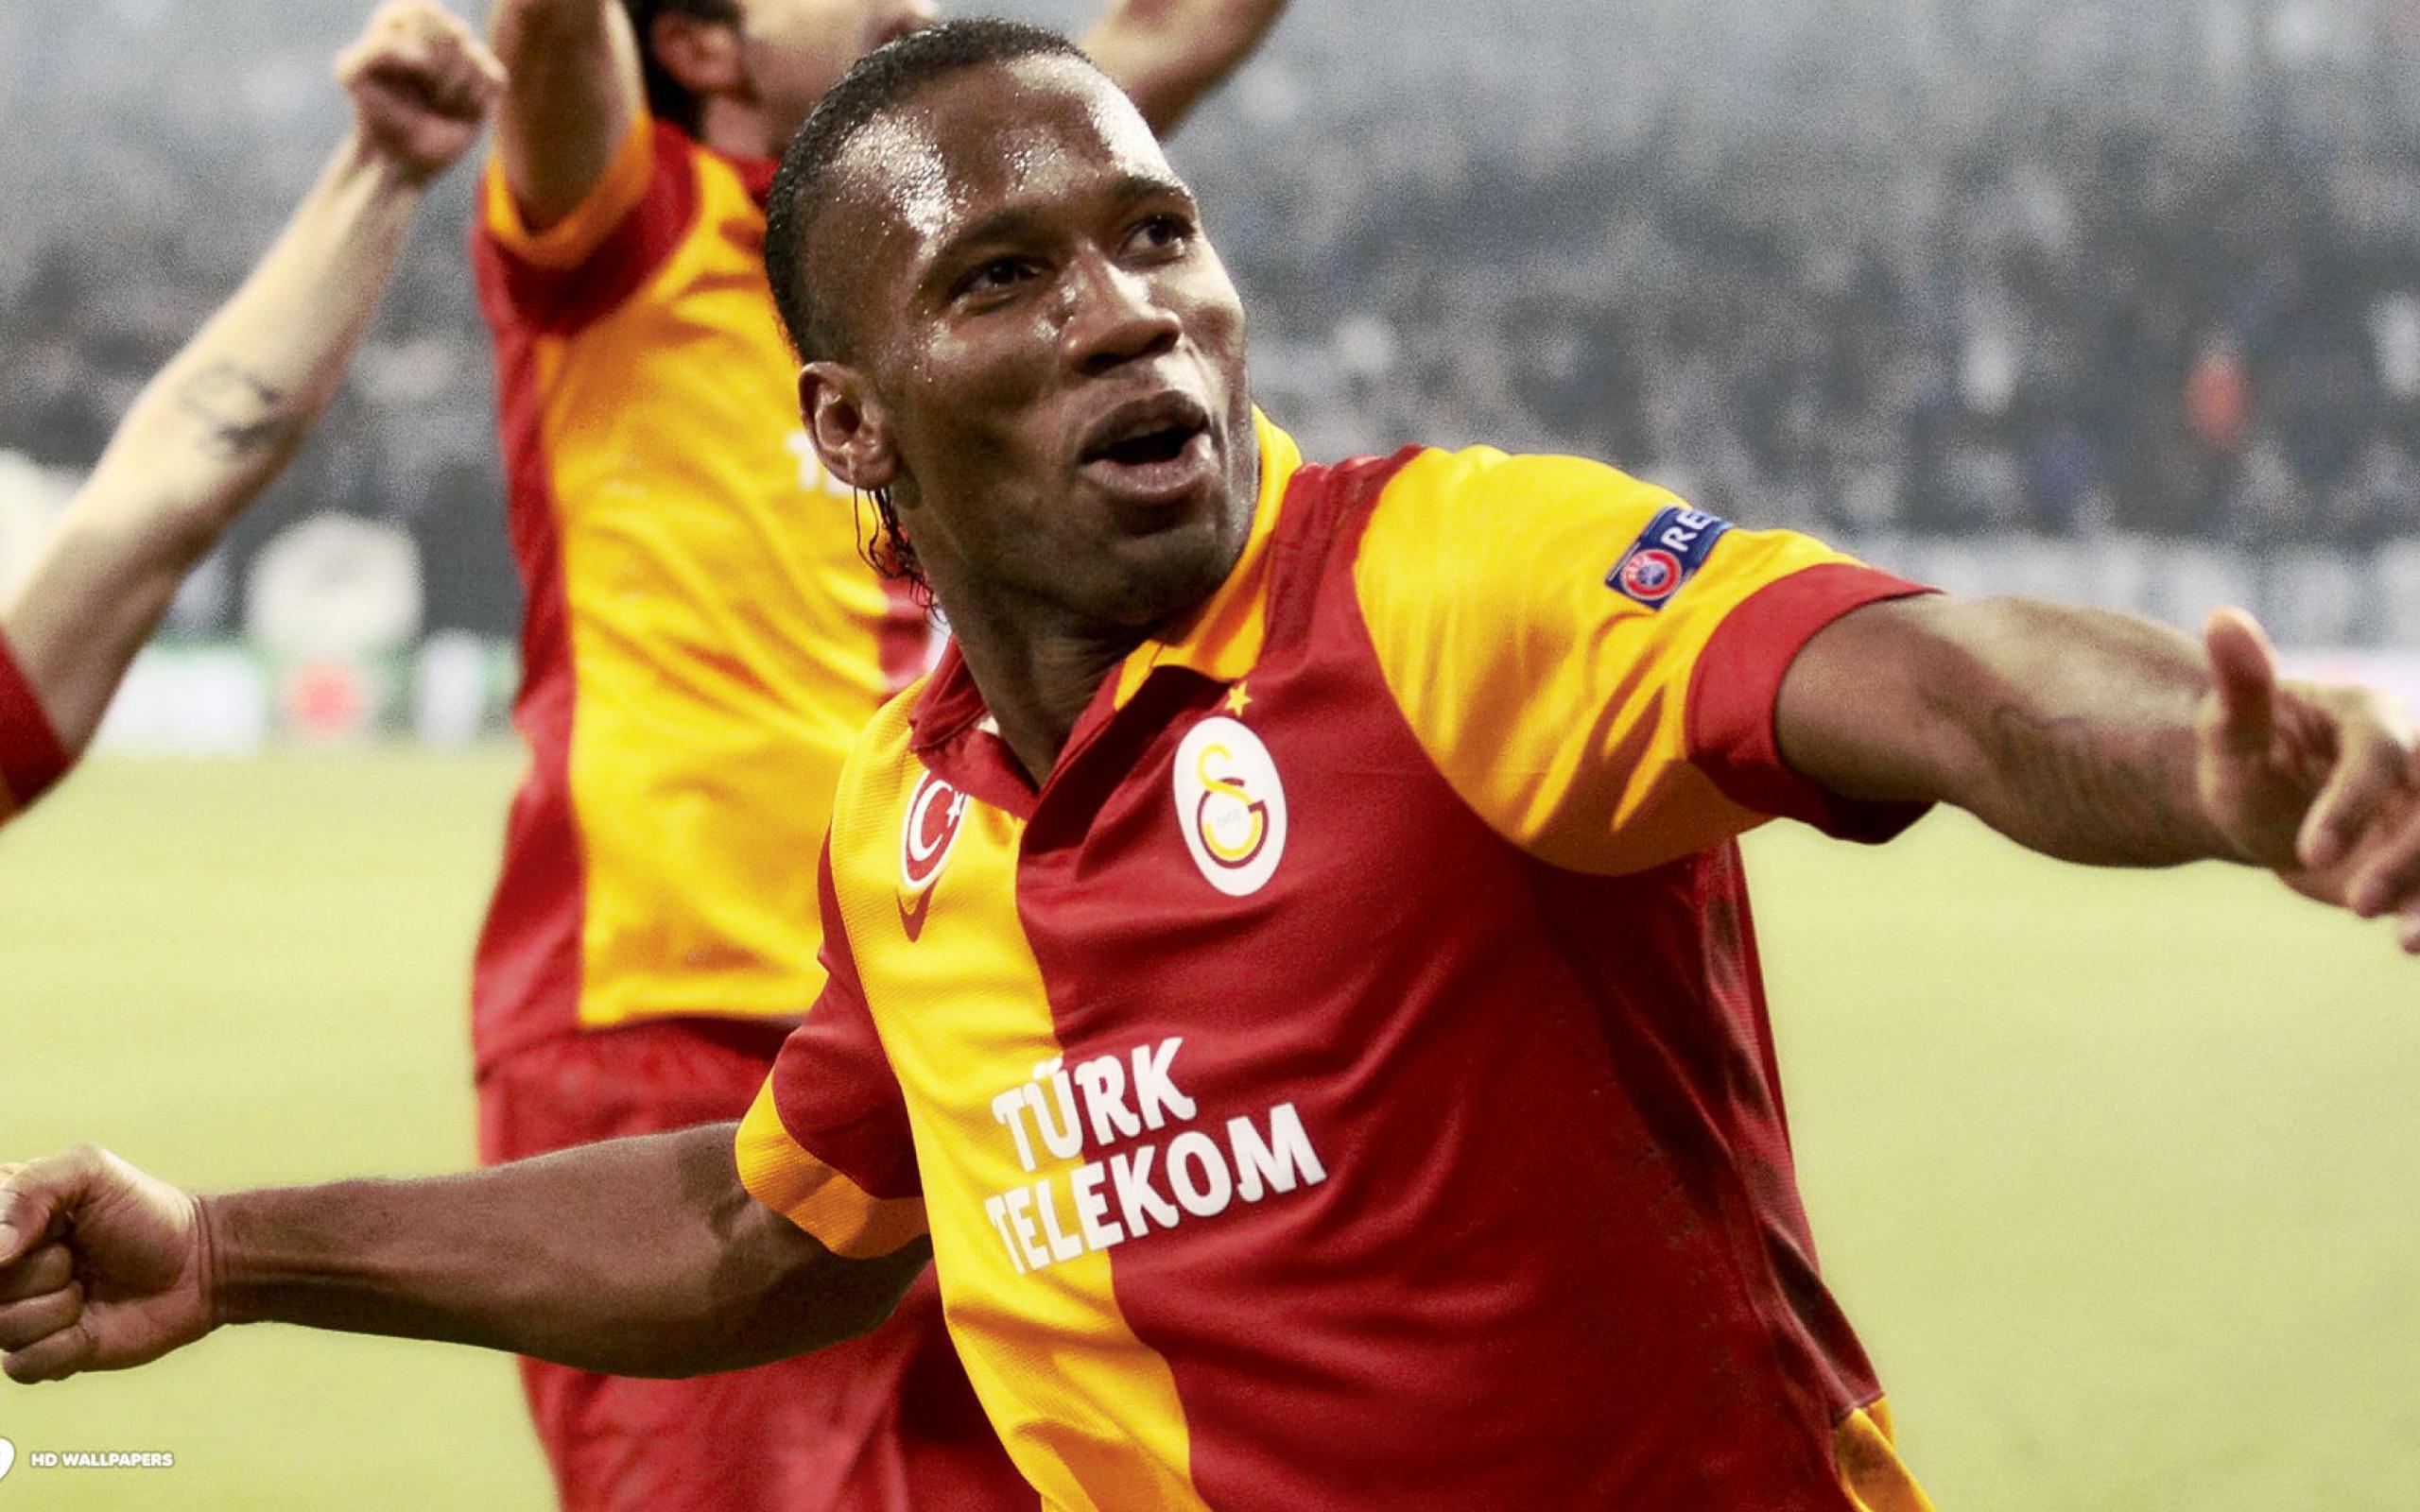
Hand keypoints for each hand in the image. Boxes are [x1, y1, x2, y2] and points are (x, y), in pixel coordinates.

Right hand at [0, 1148, 212, 1383]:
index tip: (45, 1234)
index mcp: (3, 1219)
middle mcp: (3, 1269)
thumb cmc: (146, 1213)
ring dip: (59, 1307)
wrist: (198, 1264)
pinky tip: (92, 1324)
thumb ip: (29, 1192)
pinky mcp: (44, 1354)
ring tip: (90, 1286)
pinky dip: (65, 1345)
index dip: (5, 1244)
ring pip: (2, 1328)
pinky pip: (24, 1365)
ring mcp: (20, 1314)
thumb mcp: (90, 1173)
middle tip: (78, 1256)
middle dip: (42, 1271)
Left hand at [336, 1, 507, 185]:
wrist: (399, 155)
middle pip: (454, 30)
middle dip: (436, 69)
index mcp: (403, 20)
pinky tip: (458, 111)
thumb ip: (377, 49)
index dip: (418, 41)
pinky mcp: (489, 82)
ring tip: (436, 105)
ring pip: (474, 57)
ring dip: (452, 91)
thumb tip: (422, 57)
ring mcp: (467, 57)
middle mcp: (437, 32)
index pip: (424, 9)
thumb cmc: (375, 111)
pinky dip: (474, 101)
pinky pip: (494, 77)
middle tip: (421, 91)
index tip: (404, 69)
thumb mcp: (352, 74)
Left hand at [2196, 608, 2419, 949]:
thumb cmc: (2248, 759)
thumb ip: (2238, 686)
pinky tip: (2415, 946)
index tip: (2307, 853)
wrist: (2269, 805)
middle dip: (2409, 854)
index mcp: (2372, 717)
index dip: (2351, 804)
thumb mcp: (2230, 732)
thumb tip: (2222, 618)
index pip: (2379, 757)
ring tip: (2408, 943)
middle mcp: (2418, 758)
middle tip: (2355, 904)